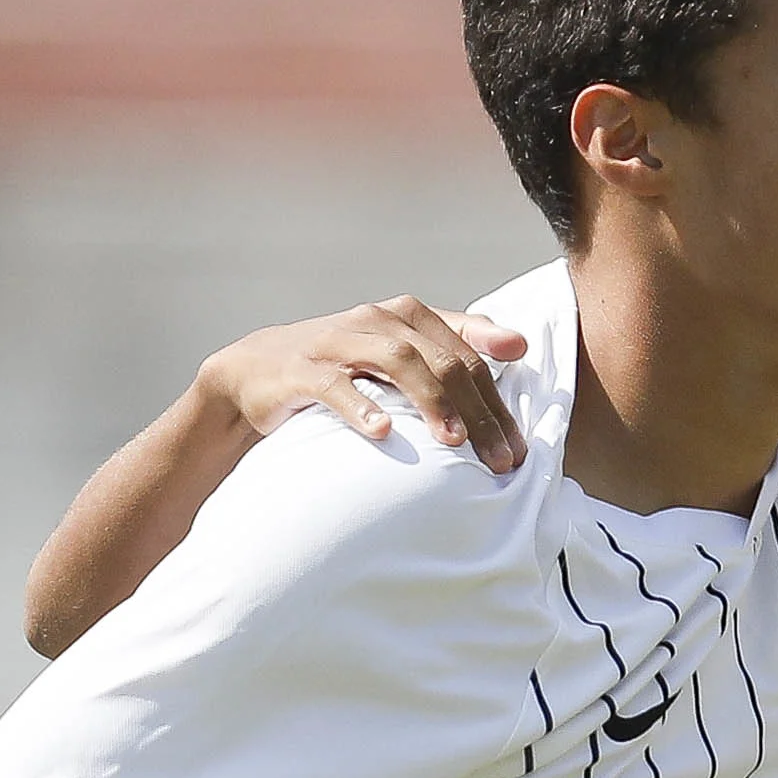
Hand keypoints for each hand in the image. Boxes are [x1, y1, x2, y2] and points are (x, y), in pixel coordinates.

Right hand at [199, 298, 527, 474]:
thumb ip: (454, 347)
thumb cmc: (342, 369)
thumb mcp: (399, 355)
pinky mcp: (300, 369)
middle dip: (476, 411)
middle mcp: (375, 320)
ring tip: (454, 442)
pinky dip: (360, 405)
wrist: (254, 374)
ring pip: (396, 361)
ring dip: (430, 401)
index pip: (467, 354)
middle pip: (441, 360)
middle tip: (500, 461)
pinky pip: (333, 384)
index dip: (499, 400)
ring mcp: (337, 342)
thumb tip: (520, 344)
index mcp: (405, 317)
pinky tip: (383, 431)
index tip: (523, 448)